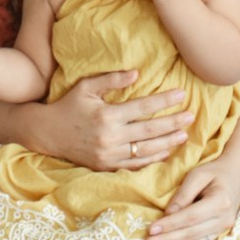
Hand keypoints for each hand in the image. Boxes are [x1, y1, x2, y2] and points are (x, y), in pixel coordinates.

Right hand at [37, 70, 190, 170]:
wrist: (48, 133)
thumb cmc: (68, 106)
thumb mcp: (86, 87)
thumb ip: (111, 80)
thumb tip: (137, 73)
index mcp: (106, 115)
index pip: (143, 107)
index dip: (164, 101)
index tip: (182, 94)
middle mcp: (110, 136)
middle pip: (149, 130)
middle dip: (173, 122)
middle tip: (191, 116)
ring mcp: (109, 154)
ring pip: (146, 150)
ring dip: (168, 142)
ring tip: (185, 135)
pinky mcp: (107, 166)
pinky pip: (135, 164)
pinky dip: (153, 159)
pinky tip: (166, 152)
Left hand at [144, 153, 239, 239]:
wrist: (237, 175)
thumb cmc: (215, 172)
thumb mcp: (198, 175)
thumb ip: (183, 194)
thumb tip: (167, 214)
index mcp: (220, 201)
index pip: (191, 216)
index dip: (171, 224)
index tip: (152, 229)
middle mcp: (224, 219)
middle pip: (192, 233)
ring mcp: (224, 229)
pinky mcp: (220, 234)